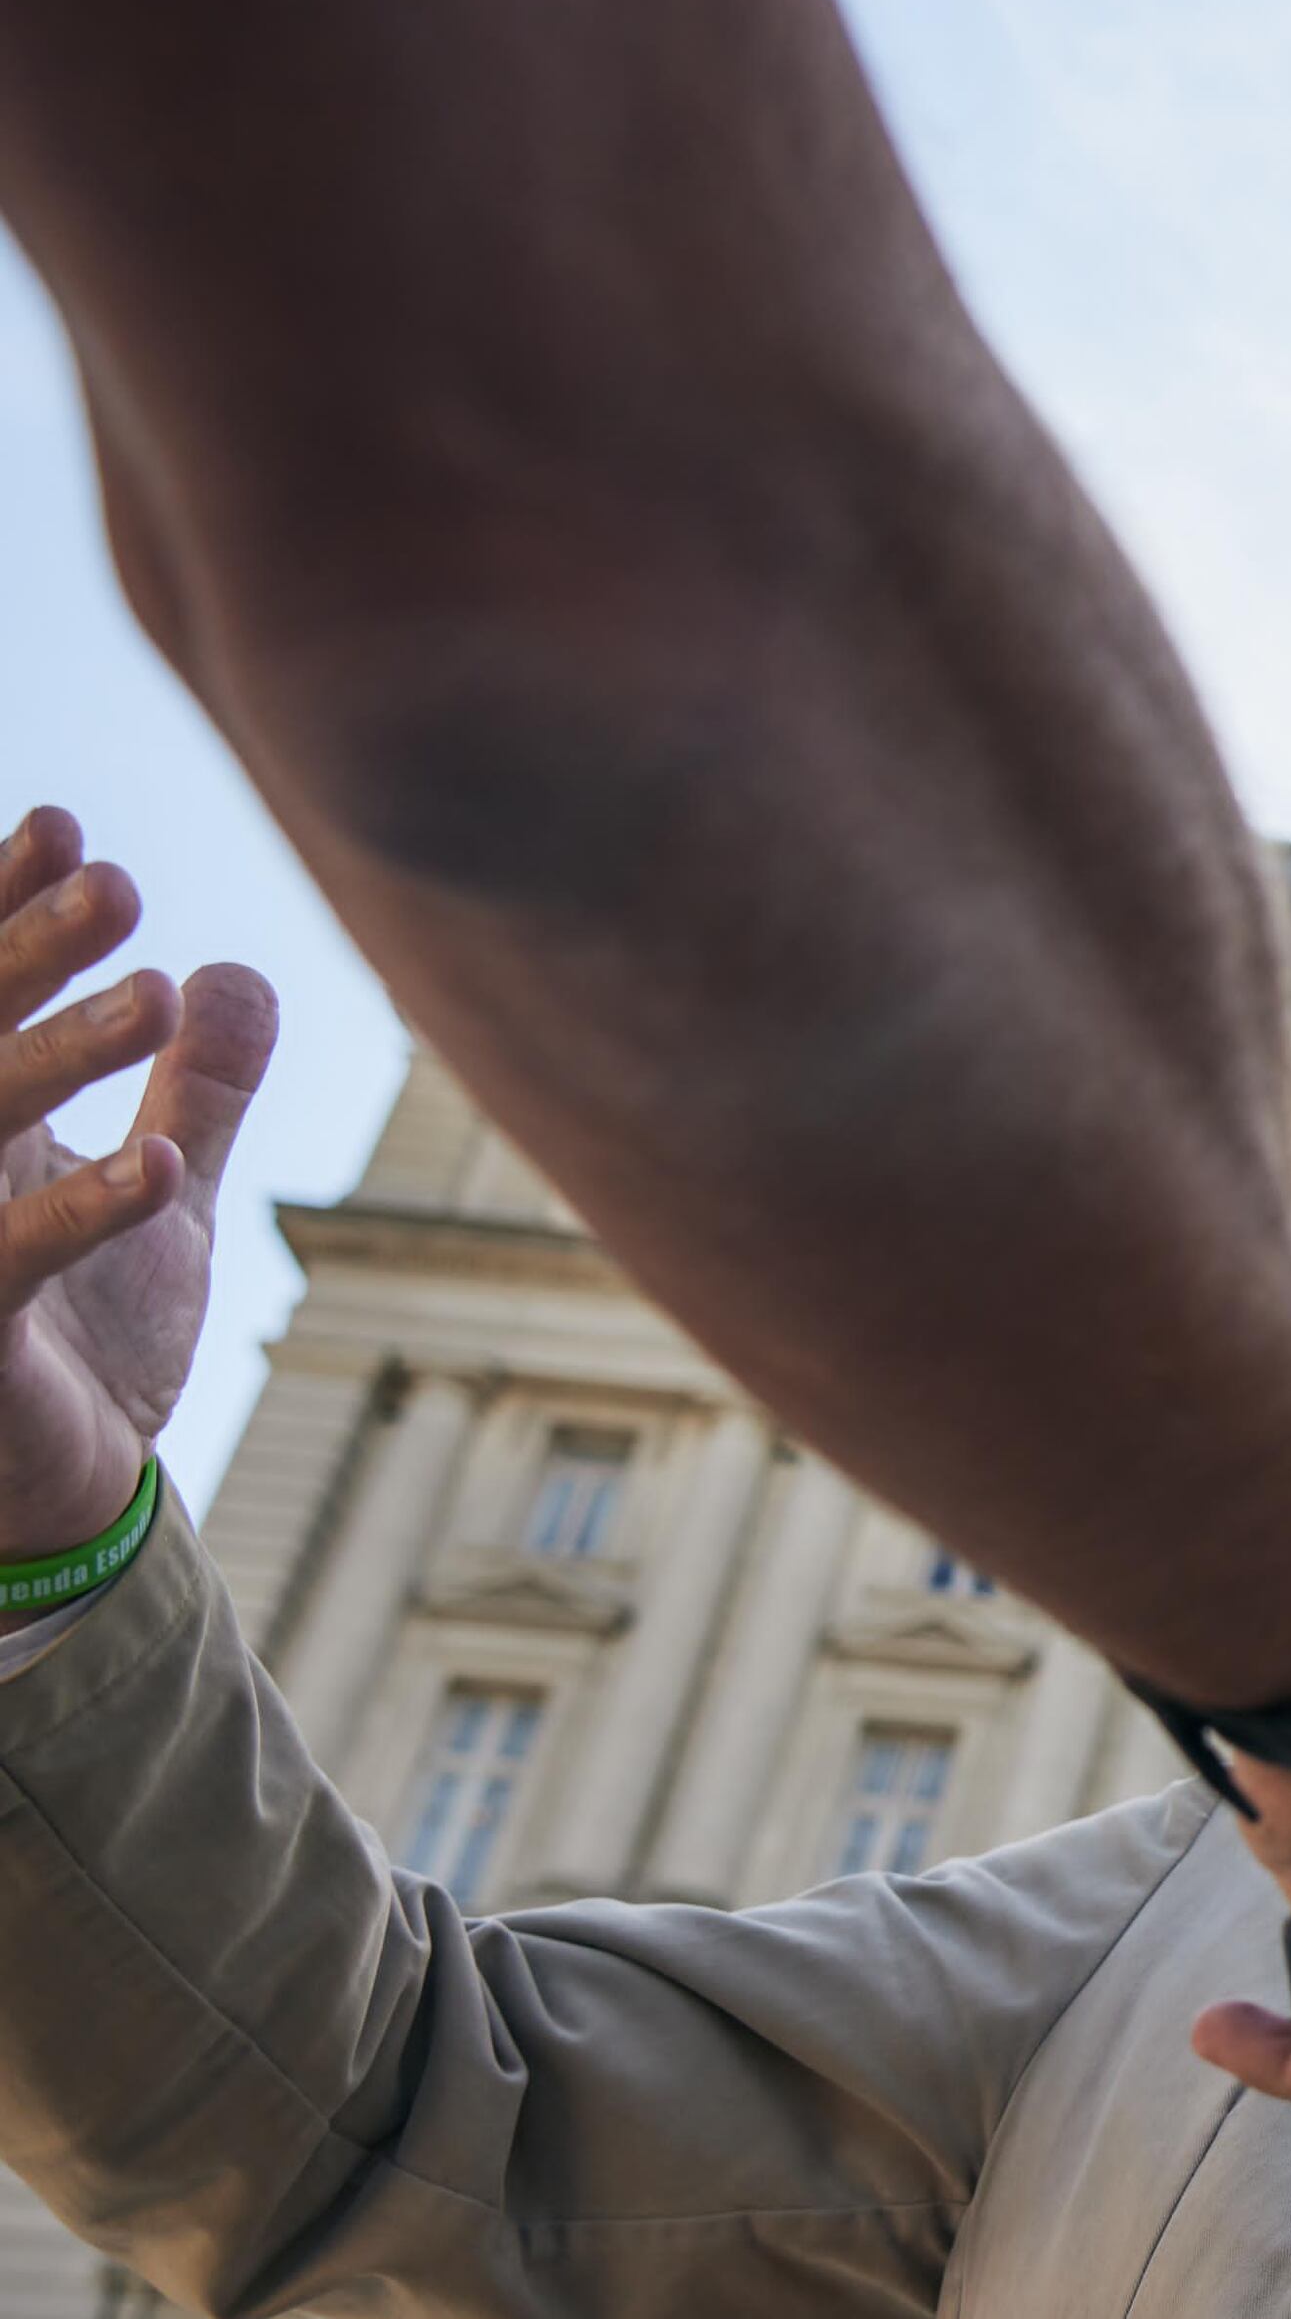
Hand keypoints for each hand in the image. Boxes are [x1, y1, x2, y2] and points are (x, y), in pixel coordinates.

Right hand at [0, 808, 268, 1579]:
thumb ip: (200, 1091)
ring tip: (158, 992)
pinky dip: (83, 1213)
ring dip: (64, 1056)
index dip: (6, 908)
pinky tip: (163, 1167)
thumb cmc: (86, 1339)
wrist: (52, 1493)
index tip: (63, 825)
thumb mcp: (161, 1200)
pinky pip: (11, 1261)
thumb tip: (240, 972)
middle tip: (115, 879)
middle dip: (30, 954)